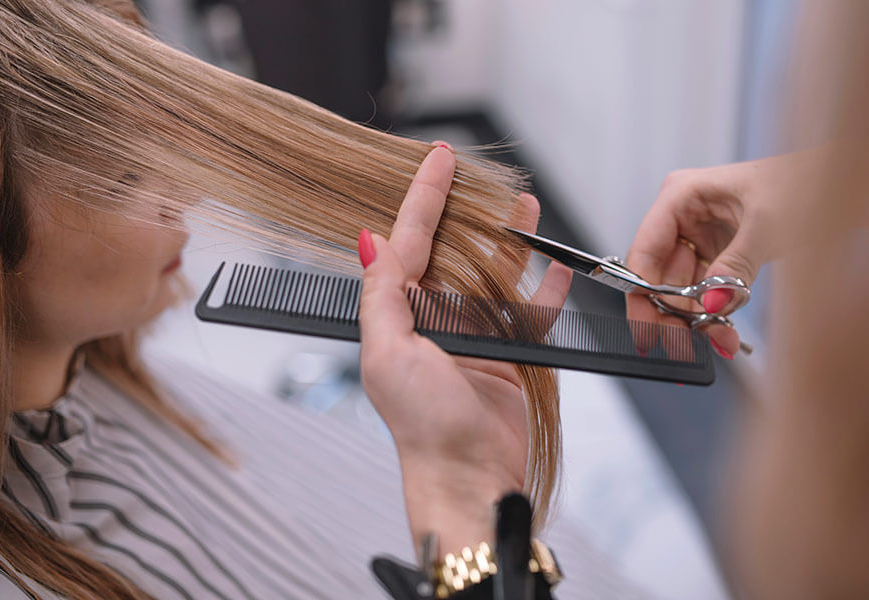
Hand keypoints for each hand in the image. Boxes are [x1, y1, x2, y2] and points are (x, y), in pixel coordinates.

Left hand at [357, 145, 572, 555]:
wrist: (472, 477)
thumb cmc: (425, 425)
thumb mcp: (390, 353)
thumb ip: (382, 295)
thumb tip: (369, 240)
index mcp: (399, 315)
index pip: (410, 241)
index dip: (422, 197)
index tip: (437, 158)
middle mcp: (433, 320)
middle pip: (452, 250)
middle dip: (467, 212)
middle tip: (481, 177)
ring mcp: (473, 335)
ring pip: (494, 272)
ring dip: (510, 240)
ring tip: (526, 206)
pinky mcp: (508, 353)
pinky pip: (530, 309)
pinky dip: (545, 285)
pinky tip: (558, 264)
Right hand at [626, 152, 811, 357]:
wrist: (835, 183)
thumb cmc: (804, 181)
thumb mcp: (768, 223)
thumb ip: (735, 265)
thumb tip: (711, 301)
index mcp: (681, 196)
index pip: (646, 251)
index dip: (641, 293)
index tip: (645, 327)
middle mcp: (684, 218)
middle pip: (661, 277)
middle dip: (675, 314)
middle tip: (681, 345)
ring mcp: (700, 238)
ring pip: (683, 290)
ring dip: (698, 320)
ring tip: (719, 339)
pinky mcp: (718, 256)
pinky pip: (707, 292)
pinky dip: (715, 314)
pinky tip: (724, 332)